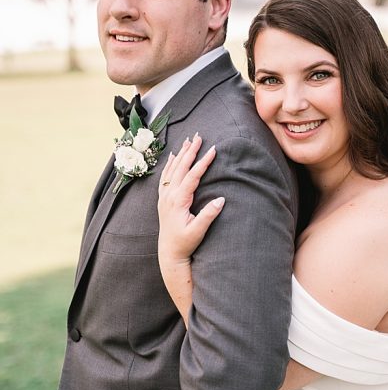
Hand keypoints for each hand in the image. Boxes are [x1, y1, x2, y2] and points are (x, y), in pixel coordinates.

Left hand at [157, 133, 223, 264]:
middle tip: (198, 136)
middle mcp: (169, 196)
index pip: (192, 176)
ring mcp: (164, 197)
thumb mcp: (198, 231)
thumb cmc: (185, 243)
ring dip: (182, 154)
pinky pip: (166, 176)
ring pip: (172, 170)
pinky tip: (174, 157)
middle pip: (181, 168)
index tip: (213, 150)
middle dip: (191, 151)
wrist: (170, 253)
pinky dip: (170, 164)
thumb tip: (221, 199)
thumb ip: (208, 215)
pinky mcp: (163, 199)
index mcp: (178, 201)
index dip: (203, 162)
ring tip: (188, 141)